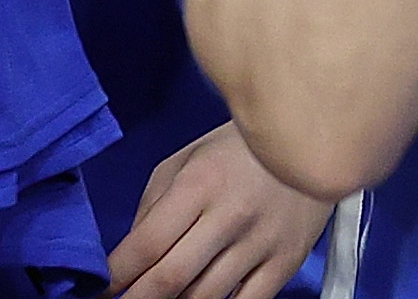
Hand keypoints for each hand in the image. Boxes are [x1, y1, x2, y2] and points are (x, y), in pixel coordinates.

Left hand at [107, 121, 332, 298]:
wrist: (317, 135)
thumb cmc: (239, 148)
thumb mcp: (185, 160)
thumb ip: (153, 208)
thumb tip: (130, 259)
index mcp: (200, 185)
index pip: (144, 245)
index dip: (114, 276)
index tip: (100, 289)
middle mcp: (231, 215)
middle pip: (169, 279)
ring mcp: (263, 241)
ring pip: (204, 298)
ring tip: (164, 297)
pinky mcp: (289, 260)